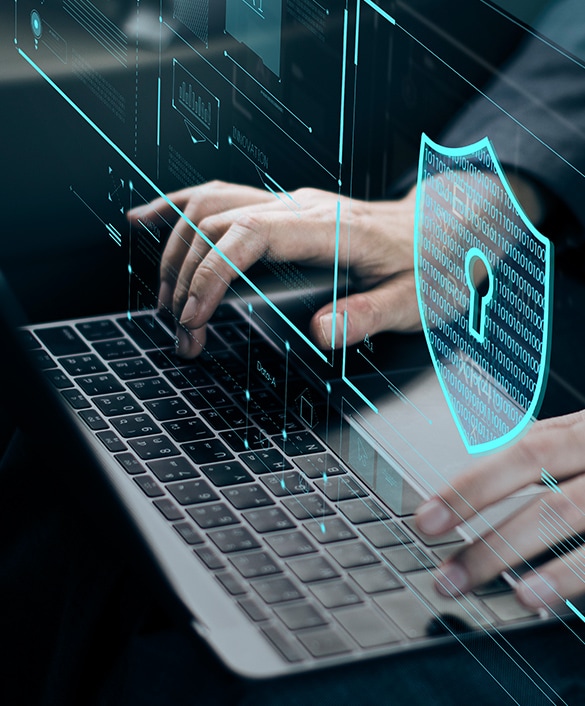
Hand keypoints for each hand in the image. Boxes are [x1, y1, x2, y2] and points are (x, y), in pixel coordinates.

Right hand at [127, 181, 420, 356]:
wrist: (448, 227)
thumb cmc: (432, 265)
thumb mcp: (414, 301)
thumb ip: (369, 316)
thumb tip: (320, 332)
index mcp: (332, 229)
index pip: (250, 235)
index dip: (211, 273)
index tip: (193, 316)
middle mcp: (304, 207)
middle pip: (218, 221)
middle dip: (186, 276)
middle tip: (181, 329)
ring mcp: (292, 203)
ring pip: (211, 204)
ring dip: (176, 247)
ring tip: (161, 293)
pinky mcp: (286, 210)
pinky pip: (223, 199)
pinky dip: (181, 209)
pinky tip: (152, 220)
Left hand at [415, 410, 584, 609]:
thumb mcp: (580, 437)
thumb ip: (543, 456)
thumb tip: (472, 491)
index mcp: (584, 432)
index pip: (519, 456)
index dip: (471, 488)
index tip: (427, 519)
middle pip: (548, 499)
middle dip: (491, 541)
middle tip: (447, 575)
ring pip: (580, 520)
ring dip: (542, 566)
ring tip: (504, 594)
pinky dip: (577, 576)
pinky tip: (547, 597)